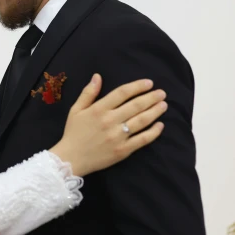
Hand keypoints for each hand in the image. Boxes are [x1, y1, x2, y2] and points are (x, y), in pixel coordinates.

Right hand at [50, 74, 166, 175]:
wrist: (71, 159)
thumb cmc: (73, 133)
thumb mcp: (76, 110)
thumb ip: (88, 93)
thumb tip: (98, 76)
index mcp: (99, 109)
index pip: (122, 93)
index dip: (137, 86)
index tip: (149, 83)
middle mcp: (110, 121)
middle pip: (136, 105)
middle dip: (151, 97)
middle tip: (162, 93)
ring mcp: (118, 136)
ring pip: (141, 121)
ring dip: (155, 112)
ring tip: (164, 105)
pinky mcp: (123, 150)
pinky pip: (142, 139)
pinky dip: (153, 132)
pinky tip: (160, 125)